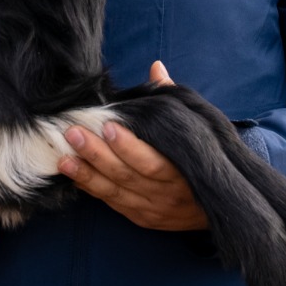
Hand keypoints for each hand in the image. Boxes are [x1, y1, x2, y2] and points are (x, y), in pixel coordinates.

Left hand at [57, 61, 208, 231]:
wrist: (222, 205)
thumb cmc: (205, 159)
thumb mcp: (199, 129)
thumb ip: (173, 99)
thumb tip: (156, 67)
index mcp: (182, 170)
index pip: (151, 160)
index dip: (128, 146)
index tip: (107, 126)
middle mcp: (167, 193)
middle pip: (126, 174)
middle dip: (97, 154)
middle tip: (73, 134)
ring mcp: (153, 208)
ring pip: (115, 191)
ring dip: (87, 174)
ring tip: (63, 158)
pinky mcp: (142, 218)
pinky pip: (114, 202)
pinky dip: (93, 189)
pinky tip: (74, 176)